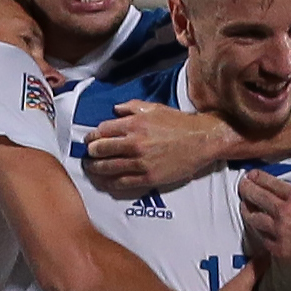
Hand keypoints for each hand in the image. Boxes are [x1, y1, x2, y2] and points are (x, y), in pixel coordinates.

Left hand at [82, 102, 234, 197]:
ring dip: (96, 169)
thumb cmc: (179, 123)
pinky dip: (111, 183)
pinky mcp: (148, 177)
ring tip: (91, 169)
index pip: (102, 131)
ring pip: (108, 168)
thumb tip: (114, 109)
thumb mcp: (154, 108)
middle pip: (101, 150)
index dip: (92, 137)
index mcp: (133, 124)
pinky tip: (106, 182)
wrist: (201, 140)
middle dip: (91, 153)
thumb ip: (131, 106)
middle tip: (88, 156)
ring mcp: (140, 162)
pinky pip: (122, 183)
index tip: (90, 141)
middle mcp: (134, 143)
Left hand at [239, 169, 290, 278]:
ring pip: (255, 219)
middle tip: (242, 187)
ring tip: (244, 208)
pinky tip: (258, 233)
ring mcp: (280, 231)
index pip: (272, 184)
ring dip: (248, 212)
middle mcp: (285, 211)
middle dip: (247, 190)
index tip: (252, 176)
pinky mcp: (280, 249)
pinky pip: (263, 240)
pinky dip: (260, 235)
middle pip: (258, 197)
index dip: (259, 178)